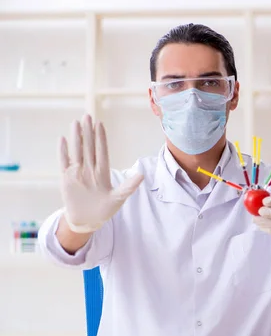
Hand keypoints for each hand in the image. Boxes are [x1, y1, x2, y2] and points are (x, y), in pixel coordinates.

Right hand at [58, 115, 143, 232]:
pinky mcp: (67, 178)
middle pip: (89, 147)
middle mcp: (90, 169)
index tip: (100, 124)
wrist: (88, 220)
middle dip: (88, 132)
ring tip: (76, 122)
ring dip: (76, 137)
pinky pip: (64, 162)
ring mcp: (78, 172)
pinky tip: (63, 139)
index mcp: (103, 172)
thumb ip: (129, 186)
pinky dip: (63, 151)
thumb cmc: (105, 210)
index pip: (102, 151)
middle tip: (87, 115)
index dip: (101, 138)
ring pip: (77, 151)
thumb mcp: (119, 198)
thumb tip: (142, 175)